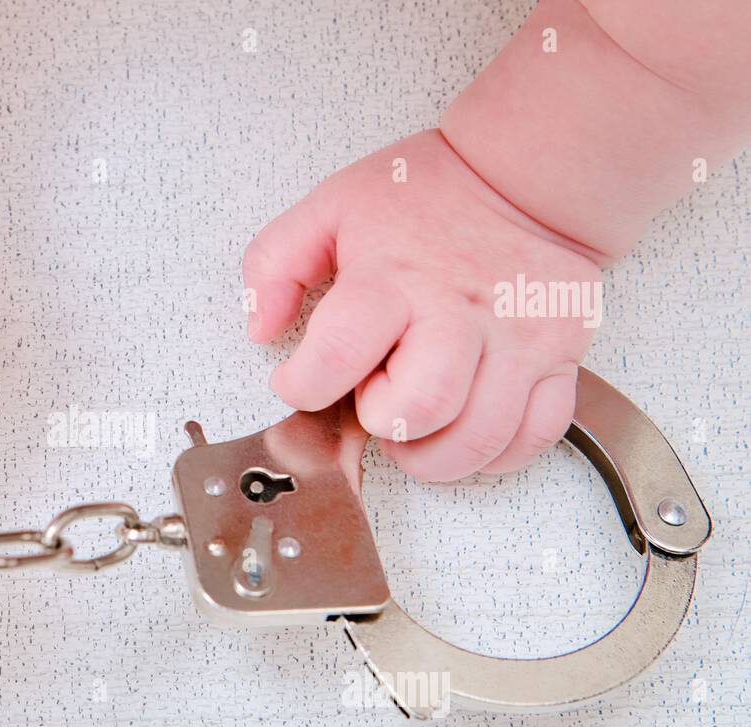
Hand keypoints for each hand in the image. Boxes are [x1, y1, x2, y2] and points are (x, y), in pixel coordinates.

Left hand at [243, 129, 603, 480]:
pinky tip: (465, 428)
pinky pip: (535, 435)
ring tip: (414, 426)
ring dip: (433, 455)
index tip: (300, 379)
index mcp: (394, 277)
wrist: (524, 175)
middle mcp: (460, 311)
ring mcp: (518, 337)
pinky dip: (495, 453)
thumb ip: (276, 263)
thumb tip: (261, 327)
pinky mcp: (561, 355)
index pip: (337, 355)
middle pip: (421, 407)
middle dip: (383, 424)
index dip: (303, 386)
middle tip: (375, 401)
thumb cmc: (426, 196)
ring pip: (478, 438)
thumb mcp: (331, 207)